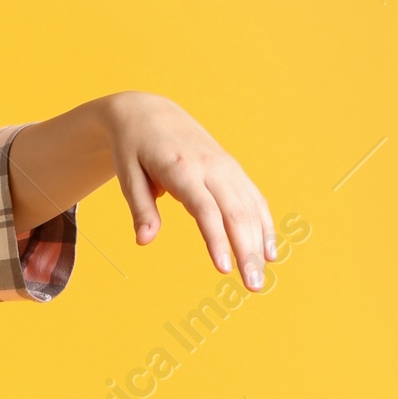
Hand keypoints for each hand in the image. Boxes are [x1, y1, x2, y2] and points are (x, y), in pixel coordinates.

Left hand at [105, 91, 275, 290]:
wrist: (149, 112)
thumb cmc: (134, 148)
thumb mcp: (128, 177)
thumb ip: (140, 210)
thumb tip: (144, 242)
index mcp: (182, 169)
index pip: (205, 210)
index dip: (217, 240)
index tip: (225, 269)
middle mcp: (210, 167)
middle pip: (235, 212)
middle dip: (247, 251)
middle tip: (253, 286)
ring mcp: (225, 166)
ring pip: (250, 207)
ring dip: (260, 243)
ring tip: (260, 278)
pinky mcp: (231, 169)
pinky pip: (253, 198)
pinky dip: (264, 224)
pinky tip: (270, 251)